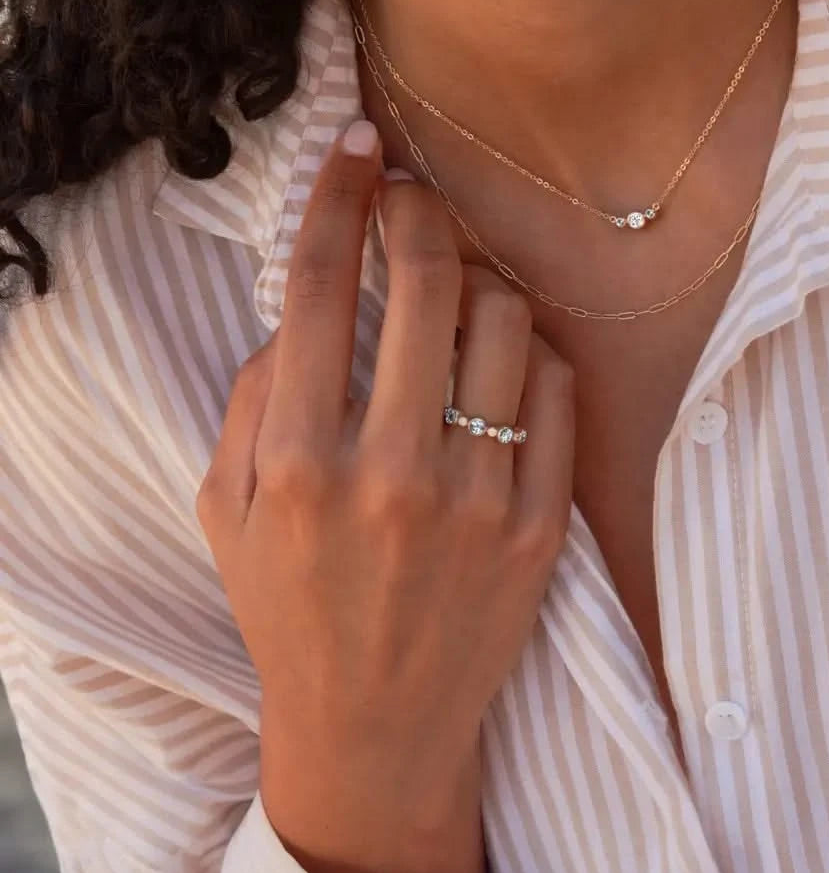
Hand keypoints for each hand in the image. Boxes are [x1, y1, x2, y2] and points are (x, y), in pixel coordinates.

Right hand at [197, 119, 575, 807]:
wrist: (378, 724)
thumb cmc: (292, 608)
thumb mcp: (229, 510)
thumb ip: (252, 397)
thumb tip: (306, 303)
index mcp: (300, 462)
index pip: (320, 287)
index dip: (339, 196)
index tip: (358, 148)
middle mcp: (392, 473)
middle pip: (426, 282)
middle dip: (419, 213)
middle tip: (412, 204)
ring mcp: (478, 499)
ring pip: (504, 320)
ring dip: (480, 279)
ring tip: (458, 291)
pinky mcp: (541, 525)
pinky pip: (555, 389)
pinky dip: (529, 350)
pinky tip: (501, 357)